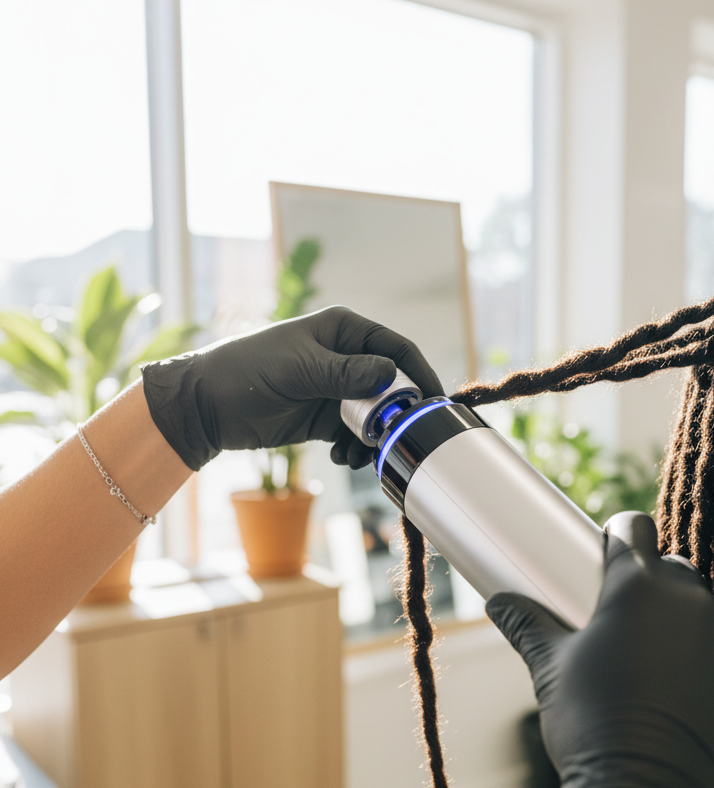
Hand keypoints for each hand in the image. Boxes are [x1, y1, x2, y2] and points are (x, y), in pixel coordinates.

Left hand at [141, 306, 443, 470]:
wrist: (206, 405)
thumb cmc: (247, 371)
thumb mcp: (299, 369)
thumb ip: (345, 374)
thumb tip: (390, 376)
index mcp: (343, 331)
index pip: (395, 348)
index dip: (418, 373)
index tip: (433, 401)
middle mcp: (344, 358)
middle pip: (390, 387)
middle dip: (394, 416)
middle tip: (393, 439)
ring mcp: (334, 390)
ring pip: (375, 416)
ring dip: (373, 438)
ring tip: (358, 454)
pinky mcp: (322, 419)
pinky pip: (354, 435)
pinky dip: (355, 449)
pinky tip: (341, 456)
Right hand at [486, 511, 713, 787]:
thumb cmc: (593, 727)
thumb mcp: (550, 670)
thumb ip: (528, 627)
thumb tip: (499, 603)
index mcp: (637, 586)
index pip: (633, 530)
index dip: (618, 538)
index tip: (606, 556)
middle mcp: (690, 600)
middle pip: (671, 571)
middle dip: (650, 587)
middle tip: (622, 627)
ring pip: (703, 613)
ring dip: (682, 627)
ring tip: (654, 671)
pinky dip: (711, 665)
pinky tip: (688, 697)